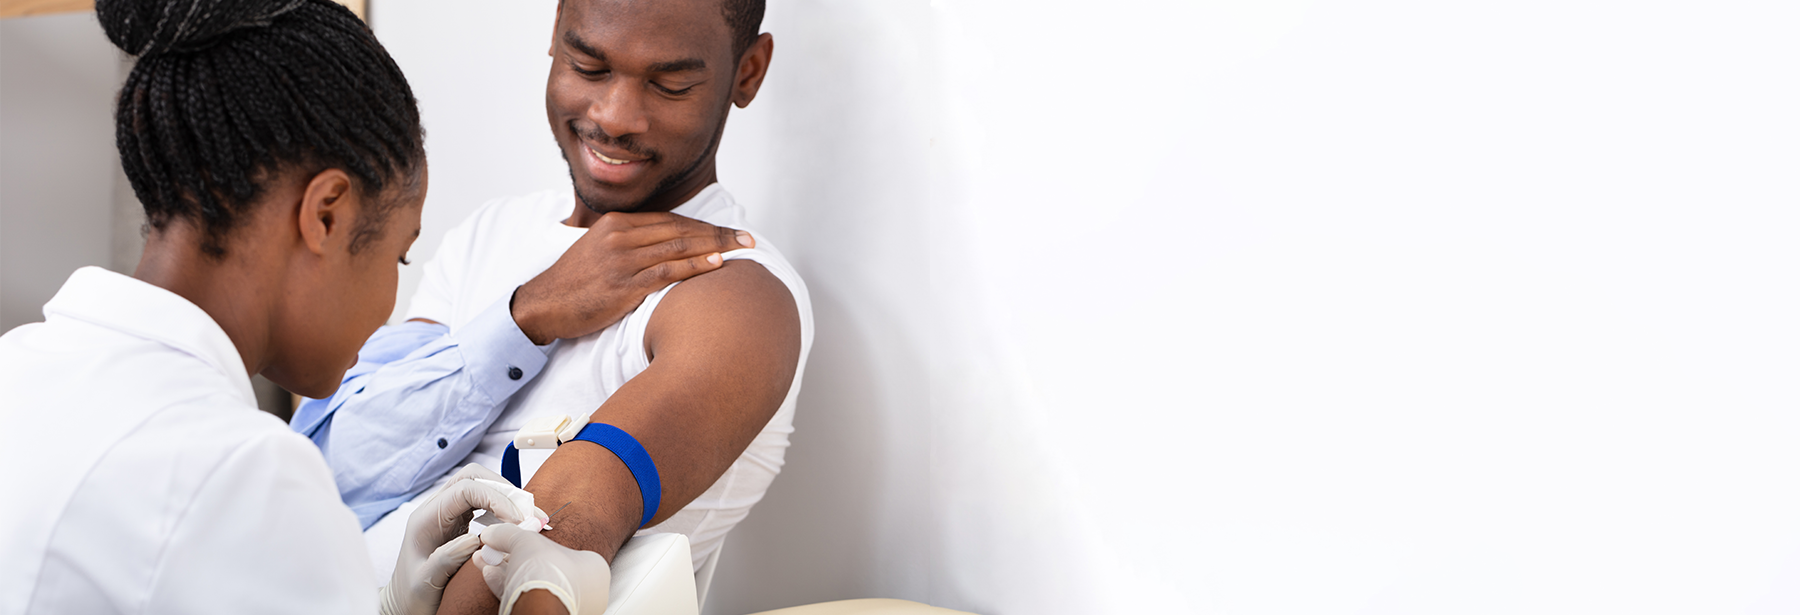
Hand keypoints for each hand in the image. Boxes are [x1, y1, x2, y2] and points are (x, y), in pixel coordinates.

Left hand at [379, 464, 545, 614]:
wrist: (404, 604)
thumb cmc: (411, 595)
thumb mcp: (425, 582)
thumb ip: (446, 559)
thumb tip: (474, 539)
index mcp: (426, 519)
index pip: (464, 489)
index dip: (495, 498)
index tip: (515, 519)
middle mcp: (437, 510)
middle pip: (474, 478)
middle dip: (505, 490)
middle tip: (528, 514)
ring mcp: (449, 514)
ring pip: (482, 487)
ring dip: (508, 498)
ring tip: (530, 518)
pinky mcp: (460, 523)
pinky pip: (485, 504)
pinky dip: (505, 510)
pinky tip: (517, 525)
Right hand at [474, 523, 611, 614]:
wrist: (540, 610)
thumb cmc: (549, 574)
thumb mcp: (527, 542)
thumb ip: (510, 534)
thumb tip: (494, 532)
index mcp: (594, 569)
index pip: (565, 550)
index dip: (537, 542)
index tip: (517, 538)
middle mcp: (585, 591)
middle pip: (545, 568)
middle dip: (516, 556)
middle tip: (498, 548)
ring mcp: (566, 606)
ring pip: (533, 584)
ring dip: (506, 570)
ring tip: (487, 559)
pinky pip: (526, 598)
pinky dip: (506, 586)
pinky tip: (490, 574)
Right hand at [511, 212, 754, 343]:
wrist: (543, 305)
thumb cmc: (574, 283)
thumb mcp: (598, 250)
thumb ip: (629, 244)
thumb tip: (662, 247)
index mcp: (616, 224)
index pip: (670, 220)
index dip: (703, 226)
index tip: (728, 231)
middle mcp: (621, 236)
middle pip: (680, 230)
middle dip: (718, 233)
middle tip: (748, 238)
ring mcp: (622, 260)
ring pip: (678, 247)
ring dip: (715, 246)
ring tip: (742, 249)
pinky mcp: (623, 285)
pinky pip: (667, 272)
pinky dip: (695, 266)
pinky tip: (717, 263)